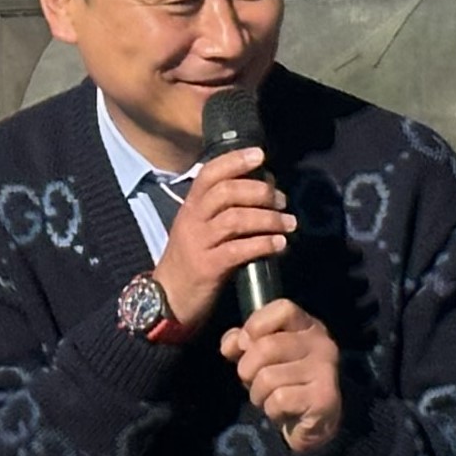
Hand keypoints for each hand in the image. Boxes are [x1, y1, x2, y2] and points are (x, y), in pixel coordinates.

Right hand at [155, 146, 295, 333]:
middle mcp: (192, 220)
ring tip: (289, 223)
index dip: (234, 161)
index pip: (209, 174)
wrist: (167, 301)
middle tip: (282, 200)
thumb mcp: (199, 230)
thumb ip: (222, 211)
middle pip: (226, 192)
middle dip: (259, 191)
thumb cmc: (189, 263)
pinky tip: (280, 245)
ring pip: (235, 219)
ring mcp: (198, 243)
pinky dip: (263, 244)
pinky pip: (238, 250)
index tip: (260, 155)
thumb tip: (262, 189)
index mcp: (190, 207)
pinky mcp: (207, 267)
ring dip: (268, 218)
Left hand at [222, 299, 345, 455]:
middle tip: (255, 382)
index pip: (283, 308)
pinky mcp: (324, 398)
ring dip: (259, 394)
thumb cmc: (284, 384)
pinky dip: (272, 410)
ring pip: (268, 377)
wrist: (313, 423)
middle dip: (247, 370)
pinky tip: (283, 411)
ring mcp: (325, 370)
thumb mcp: (259, 358)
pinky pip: (279, 400)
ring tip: (271, 398)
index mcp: (307, 327)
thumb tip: (231, 344)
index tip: (246, 344)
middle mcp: (322, 343)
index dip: (256, 324)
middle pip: (266, 347)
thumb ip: (242, 343)